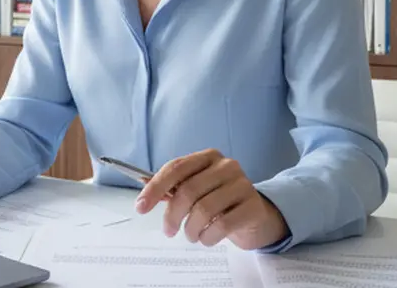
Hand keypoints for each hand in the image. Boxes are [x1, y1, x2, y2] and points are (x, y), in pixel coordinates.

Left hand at [135, 149, 287, 249]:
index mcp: (208, 157)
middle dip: (172, 215)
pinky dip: (207, 237)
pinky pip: (222, 226)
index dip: (155, 188)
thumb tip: (144, 194)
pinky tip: (207, 238)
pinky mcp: (253, 207)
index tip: (140, 207)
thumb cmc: (220, 202)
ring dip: (191, 229)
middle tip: (168, 230)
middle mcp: (226, 166)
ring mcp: (242, 185)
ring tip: (191, 235)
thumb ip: (174, 189)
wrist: (256, 216)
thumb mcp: (197, 191)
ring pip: (204, 210)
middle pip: (188, 190)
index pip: (176, 168)